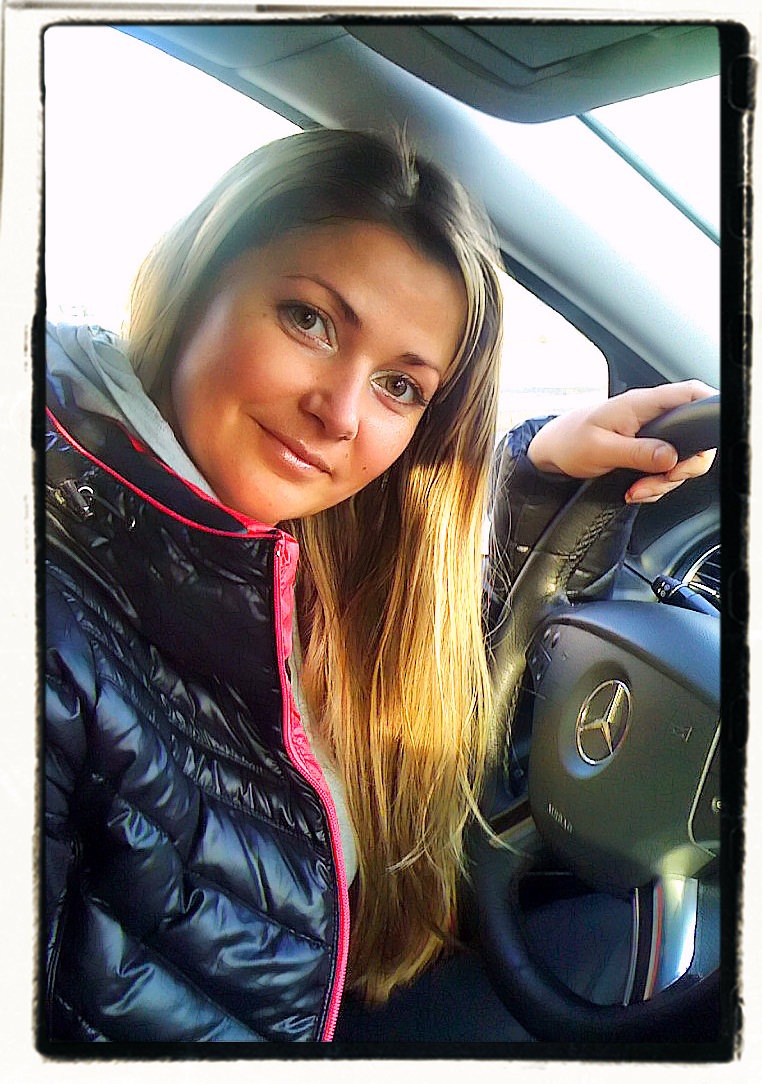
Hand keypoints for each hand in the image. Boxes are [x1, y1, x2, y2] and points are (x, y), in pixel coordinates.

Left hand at [527, 380, 717, 503]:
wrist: (551, 451)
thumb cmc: (568, 442)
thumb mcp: (601, 450)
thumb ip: (638, 453)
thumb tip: (670, 458)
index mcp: (642, 404)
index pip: (690, 394)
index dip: (708, 411)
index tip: (703, 444)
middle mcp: (651, 415)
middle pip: (694, 437)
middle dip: (684, 467)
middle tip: (660, 482)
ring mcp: (650, 433)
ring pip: (680, 459)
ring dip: (664, 482)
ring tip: (637, 490)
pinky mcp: (645, 450)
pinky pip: (664, 470)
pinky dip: (654, 485)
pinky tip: (635, 489)